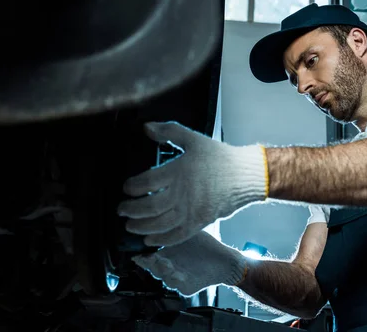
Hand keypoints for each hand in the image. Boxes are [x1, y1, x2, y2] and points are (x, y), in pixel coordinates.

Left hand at [118, 122, 267, 245]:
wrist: (245, 176)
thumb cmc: (220, 157)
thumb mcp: (193, 139)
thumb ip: (169, 131)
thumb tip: (146, 127)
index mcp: (178, 171)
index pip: (146, 182)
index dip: (132, 187)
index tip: (125, 188)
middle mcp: (182, 192)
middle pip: (149, 206)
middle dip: (131, 210)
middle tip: (121, 210)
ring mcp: (191, 209)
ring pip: (160, 223)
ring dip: (141, 226)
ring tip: (130, 226)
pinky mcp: (200, 221)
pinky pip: (177, 235)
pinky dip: (161, 239)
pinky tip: (150, 239)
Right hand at [132, 231, 246, 295]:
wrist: (223, 259)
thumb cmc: (203, 245)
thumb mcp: (184, 232)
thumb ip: (169, 227)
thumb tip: (156, 210)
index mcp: (163, 255)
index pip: (146, 255)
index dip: (141, 253)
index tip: (138, 248)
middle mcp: (166, 267)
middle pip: (151, 267)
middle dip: (149, 262)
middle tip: (148, 256)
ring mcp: (175, 278)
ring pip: (163, 276)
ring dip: (162, 269)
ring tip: (165, 263)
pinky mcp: (186, 287)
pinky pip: (178, 285)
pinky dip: (177, 279)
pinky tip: (179, 274)